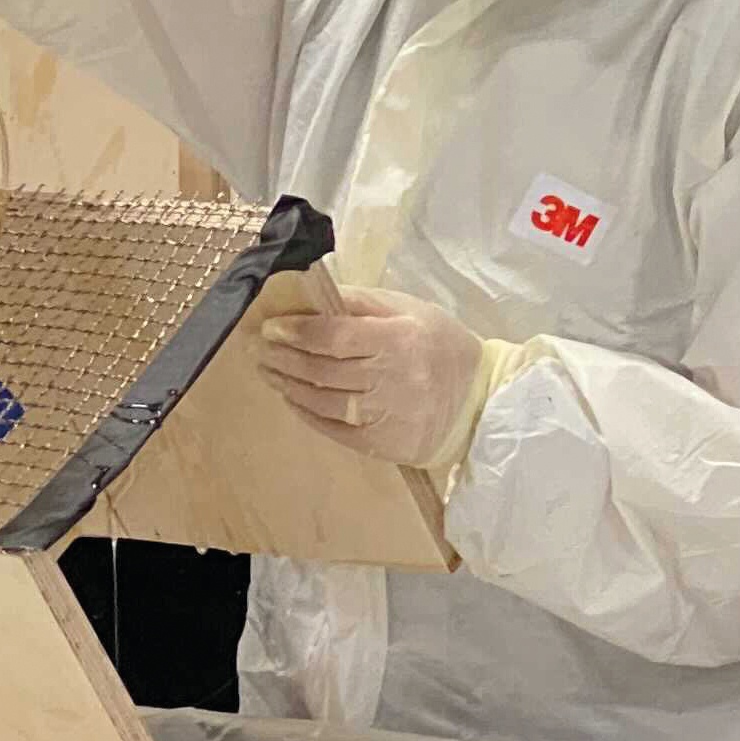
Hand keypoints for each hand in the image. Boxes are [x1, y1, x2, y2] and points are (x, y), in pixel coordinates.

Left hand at [260, 283, 487, 471]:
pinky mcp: (382, 445)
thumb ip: (363, 302)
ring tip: (269, 371)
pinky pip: (332, 429)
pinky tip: (292, 399)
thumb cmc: (442, 347)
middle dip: (283, 357)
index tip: (271, 327)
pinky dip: (306, 413)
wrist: (479, 402)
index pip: (334, 337)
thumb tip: (315, 296)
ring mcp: (385, 416)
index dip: (297, 332)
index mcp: (398, 339)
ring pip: (322, 401)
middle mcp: (390, 380)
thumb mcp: (410, 310)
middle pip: (322, 370)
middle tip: (260, 349)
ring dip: (287, 385)